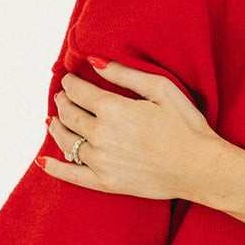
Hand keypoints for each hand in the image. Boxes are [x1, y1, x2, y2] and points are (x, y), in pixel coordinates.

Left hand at [40, 58, 222, 201]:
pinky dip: (54, 167)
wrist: (201, 168)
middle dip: (62, 101)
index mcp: (113, 109)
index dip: (70, 82)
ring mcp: (101, 161)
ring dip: (56, 126)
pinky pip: (71, 175)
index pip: (78, 91)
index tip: (70, 79)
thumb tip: (94, 62)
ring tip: (53, 119)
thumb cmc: (186, 125)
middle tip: (62, 96)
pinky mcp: (106, 182)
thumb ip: (125, 74)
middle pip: (69, 114)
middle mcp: (101, 135)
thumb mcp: (161, 89)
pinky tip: (43, 161)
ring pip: (66, 140)